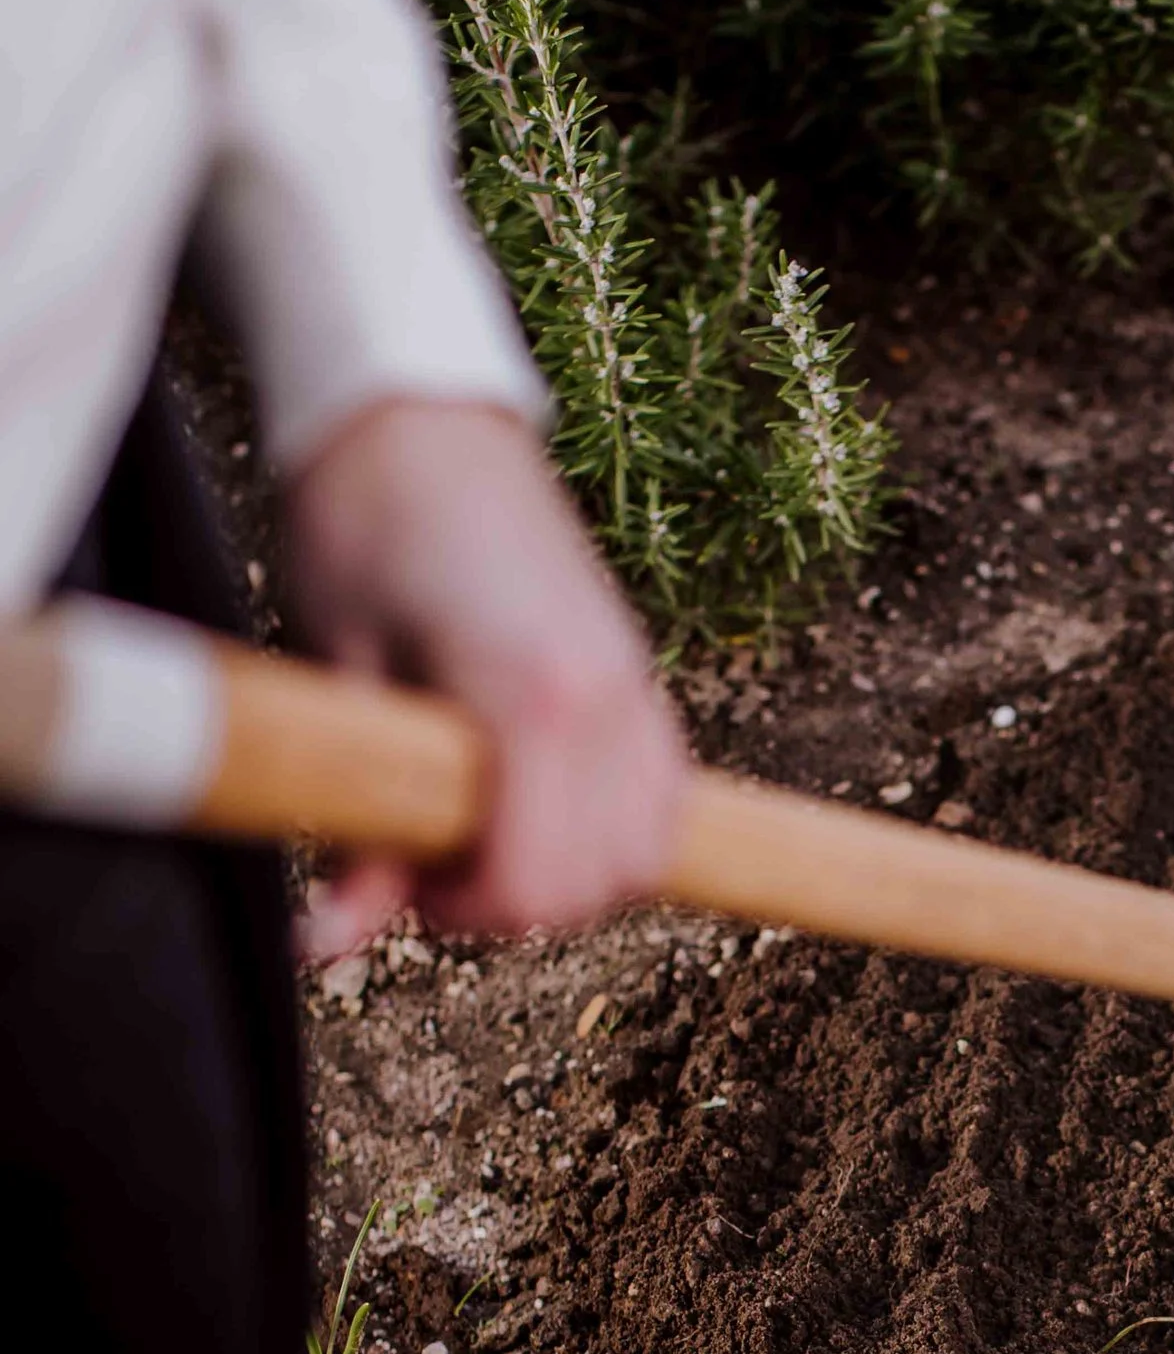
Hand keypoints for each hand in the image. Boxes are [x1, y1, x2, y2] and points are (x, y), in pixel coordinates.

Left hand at [282, 399, 685, 951]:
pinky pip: (664, 793)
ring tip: (493, 839)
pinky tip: (546, 808)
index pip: (539, 880)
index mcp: (532, 697)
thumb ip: (355, 815)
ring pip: (651, 848)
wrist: (414, 414)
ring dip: (579, 874)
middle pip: (607, 880)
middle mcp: (608, 697)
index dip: (468, 912)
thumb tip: (328, 939)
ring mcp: (636, 683)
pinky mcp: (639, 672)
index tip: (407, 887)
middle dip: (523, 902)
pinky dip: (616, 829)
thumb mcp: (339, 677)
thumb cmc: (363, 526)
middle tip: (437, 867)